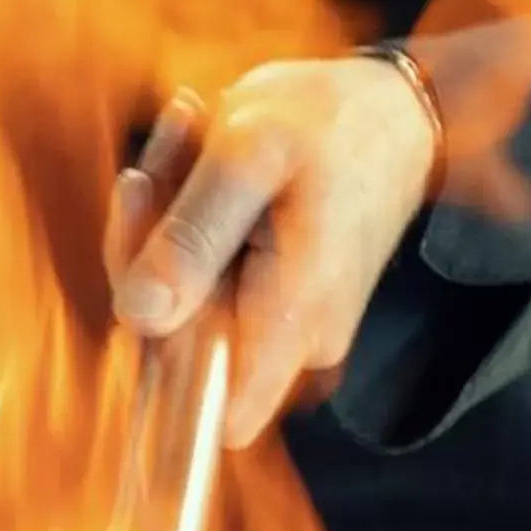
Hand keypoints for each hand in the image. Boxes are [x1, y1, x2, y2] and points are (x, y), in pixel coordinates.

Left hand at [107, 59, 438, 447]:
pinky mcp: (266, 308)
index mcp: (294, 320)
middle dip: (148, 251)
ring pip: (178, 307)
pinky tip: (197, 161)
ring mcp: (279, 331)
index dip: (157, 364)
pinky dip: (183, 225)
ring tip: (188, 141)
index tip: (143, 261)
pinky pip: (199, 286)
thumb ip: (193, 236)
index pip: (214, 418)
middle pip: (175, 347)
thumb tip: (138, 316)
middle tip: (161, 164)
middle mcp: (292, 345)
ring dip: (162, 223)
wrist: (392, 113)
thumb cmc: (333, 123)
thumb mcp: (250, 154)